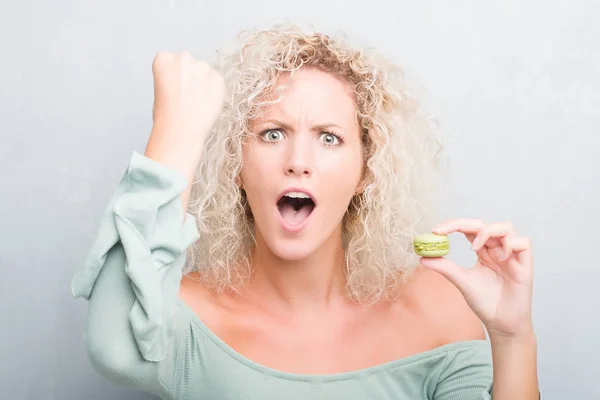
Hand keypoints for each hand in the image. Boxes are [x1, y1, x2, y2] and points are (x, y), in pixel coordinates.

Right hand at [151, 51, 224, 143]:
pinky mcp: (218, 78)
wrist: (180, 129)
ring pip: (205, 73)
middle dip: (190, 78)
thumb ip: (172, 79)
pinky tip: (205, 105)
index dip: (174, 78)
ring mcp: (203, 67)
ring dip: (203, 84)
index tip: (173, 88)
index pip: (171, 61)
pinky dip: (214, 93)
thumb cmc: (166, 116)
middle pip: (189, 65)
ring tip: (196, 104)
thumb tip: (185, 82)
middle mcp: (183, 57)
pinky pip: (217, 83)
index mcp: (164, 58)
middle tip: (186, 97)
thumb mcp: (159, 90)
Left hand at [419, 219, 533, 338]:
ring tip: (475, 248)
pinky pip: (523, 242)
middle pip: (484, 224)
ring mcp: (512, 255)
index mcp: (483, 251)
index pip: (469, 229)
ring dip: (487, 232)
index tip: (435, 231)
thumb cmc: (485, 302)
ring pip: (505, 227)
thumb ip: (445, 268)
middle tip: (444, 231)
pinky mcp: (525, 264)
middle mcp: (497, 249)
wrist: (501, 324)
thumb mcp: (461, 281)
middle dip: (463, 223)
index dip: (453, 225)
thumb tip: (423, 257)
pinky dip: (510, 243)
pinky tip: (499, 257)